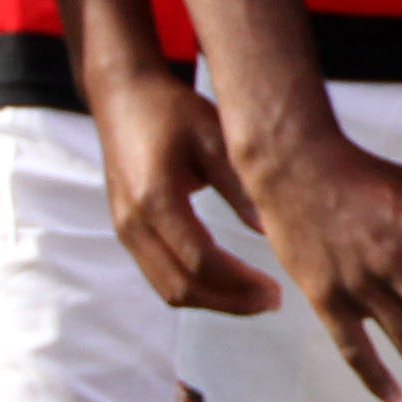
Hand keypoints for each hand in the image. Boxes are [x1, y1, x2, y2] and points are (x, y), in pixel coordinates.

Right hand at [83, 62, 277, 316]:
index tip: (277, 291)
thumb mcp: (217, 138)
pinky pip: (158, 274)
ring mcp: (124, 228)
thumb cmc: (174, 112)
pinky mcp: (126, 230)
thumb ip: (242, 186)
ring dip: (212, 301)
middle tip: (273, 302)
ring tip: (256, 299)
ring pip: (166, 287)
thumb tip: (275, 230)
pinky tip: (227, 283)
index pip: (200, 261)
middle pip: (180, 286)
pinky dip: (193, 287)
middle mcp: (133, 221)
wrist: (124, 98)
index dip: (240, 285)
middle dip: (229, 302)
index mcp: (156, 198)